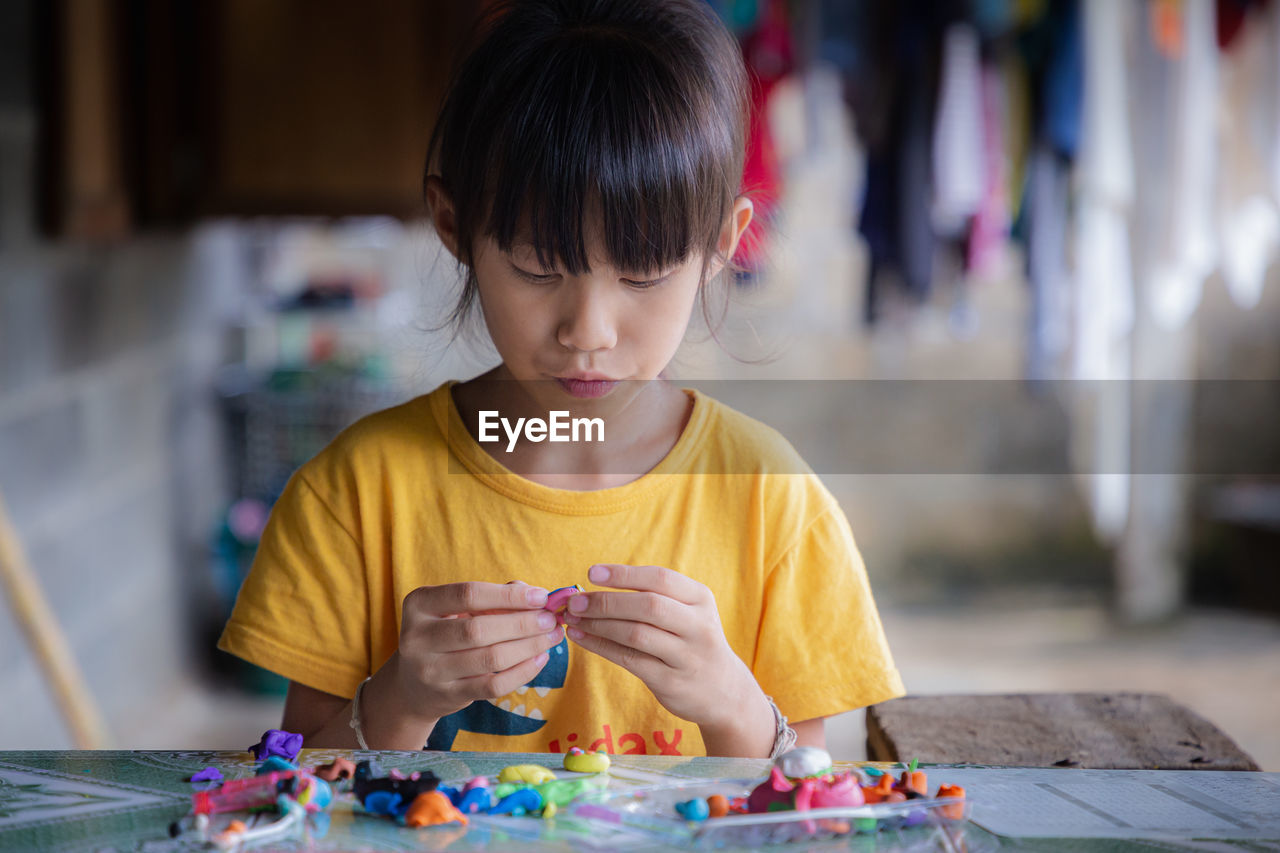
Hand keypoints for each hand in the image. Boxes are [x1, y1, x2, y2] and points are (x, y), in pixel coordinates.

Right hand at [392, 581, 564, 723]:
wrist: (413, 685)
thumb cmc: (445, 635)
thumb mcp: (456, 609)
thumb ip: (492, 597)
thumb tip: (534, 594)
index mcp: (419, 604)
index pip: (468, 594)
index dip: (508, 595)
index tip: (541, 596)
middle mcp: (417, 637)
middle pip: (479, 629)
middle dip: (523, 623)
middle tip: (551, 619)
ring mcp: (429, 670)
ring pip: (490, 658)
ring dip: (528, 646)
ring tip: (552, 637)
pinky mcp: (446, 696)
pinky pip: (493, 685)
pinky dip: (522, 672)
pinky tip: (540, 658)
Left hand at [564, 564, 767, 740]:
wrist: (724, 691)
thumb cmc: (693, 640)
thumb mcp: (688, 612)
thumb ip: (654, 596)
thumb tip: (597, 585)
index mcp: (700, 598)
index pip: (660, 578)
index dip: (624, 574)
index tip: (591, 573)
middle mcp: (698, 625)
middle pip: (648, 606)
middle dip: (606, 602)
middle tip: (574, 602)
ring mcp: (686, 656)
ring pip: (636, 634)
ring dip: (599, 625)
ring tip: (572, 619)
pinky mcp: (671, 682)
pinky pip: (629, 660)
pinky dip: (601, 647)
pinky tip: (582, 638)